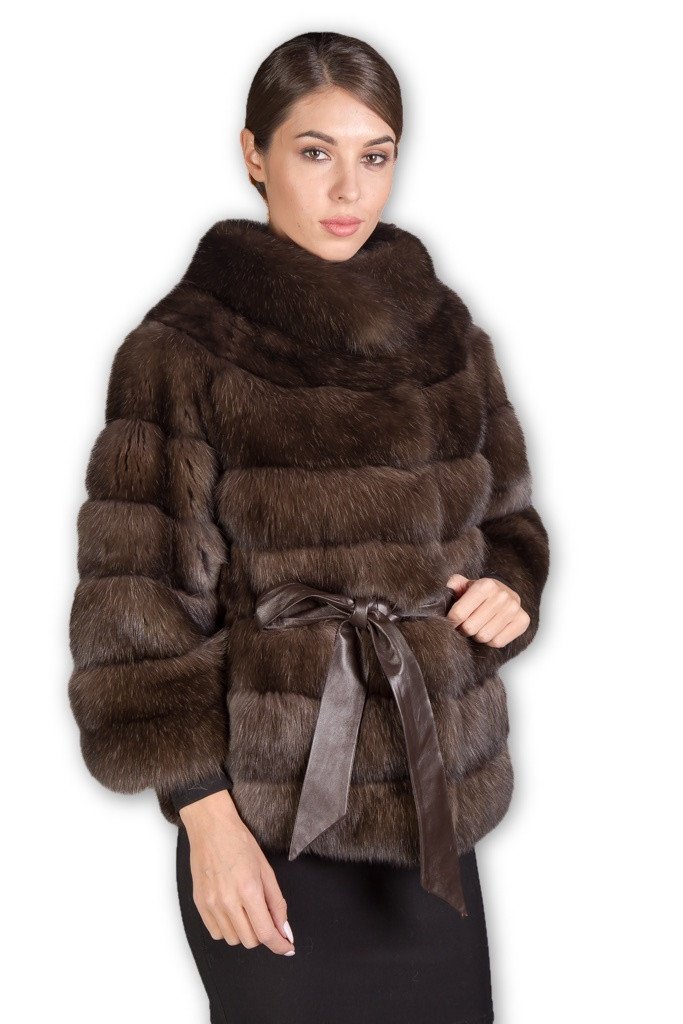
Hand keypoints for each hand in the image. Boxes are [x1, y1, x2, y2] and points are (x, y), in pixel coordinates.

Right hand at [179, 791, 295, 955]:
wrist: (211, 828)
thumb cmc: (240, 842)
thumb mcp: (266, 869)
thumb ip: (277, 903)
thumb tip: (284, 930)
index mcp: (249, 890)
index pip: (265, 933)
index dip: (279, 945)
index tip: (286, 947)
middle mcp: (228, 901)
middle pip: (250, 940)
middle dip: (263, 934)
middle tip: (265, 916)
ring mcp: (211, 904)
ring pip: (233, 939)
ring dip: (245, 931)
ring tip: (246, 909)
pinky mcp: (199, 904)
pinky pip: (216, 933)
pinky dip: (228, 928)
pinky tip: (232, 911)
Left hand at [445, 573, 529, 647]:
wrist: (503, 592)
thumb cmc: (478, 592)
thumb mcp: (462, 584)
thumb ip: (451, 587)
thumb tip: (442, 593)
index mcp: (485, 585)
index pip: (458, 614)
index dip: (451, 621)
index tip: (452, 621)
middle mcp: (502, 595)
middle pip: (470, 628)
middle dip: (463, 629)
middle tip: (464, 625)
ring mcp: (514, 608)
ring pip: (484, 636)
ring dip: (477, 635)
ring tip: (478, 626)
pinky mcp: (523, 620)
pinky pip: (498, 642)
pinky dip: (491, 640)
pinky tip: (490, 629)